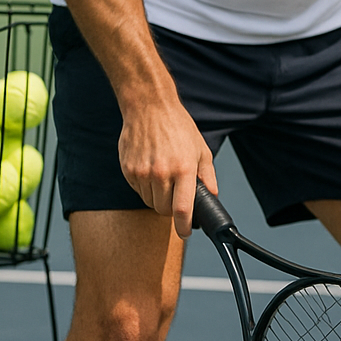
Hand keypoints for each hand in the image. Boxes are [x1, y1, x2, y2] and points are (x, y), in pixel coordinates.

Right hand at [116, 90, 216, 237]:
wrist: (150, 108)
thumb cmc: (179, 128)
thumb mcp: (201, 149)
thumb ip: (208, 176)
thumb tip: (212, 196)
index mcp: (184, 168)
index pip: (182, 209)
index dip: (184, 227)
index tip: (186, 232)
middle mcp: (162, 173)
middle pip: (164, 210)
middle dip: (172, 209)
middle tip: (177, 196)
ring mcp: (142, 173)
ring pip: (150, 202)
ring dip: (159, 198)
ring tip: (165, 178)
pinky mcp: (128, 170)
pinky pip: (138, 191)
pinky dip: (146, 188)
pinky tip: (152, 170)